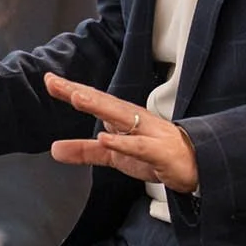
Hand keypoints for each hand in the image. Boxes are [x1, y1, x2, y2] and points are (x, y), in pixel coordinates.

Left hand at [44, 74, 199, 192]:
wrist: (197, 166)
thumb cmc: (154, 155)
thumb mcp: (114, 156)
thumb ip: (85, 151)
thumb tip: (54, 149)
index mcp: (123, 117)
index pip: (94, 101)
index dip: (70, 90)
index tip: (48, 79)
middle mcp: (135, 119)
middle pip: (103, 102)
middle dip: (78, 91)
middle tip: (54, 82)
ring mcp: (149, 134)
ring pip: (121, 118)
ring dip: (98, 107)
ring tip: (76, 98)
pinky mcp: (159, 153)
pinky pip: (139, 147)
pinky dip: (123, 143)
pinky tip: (106, 138)